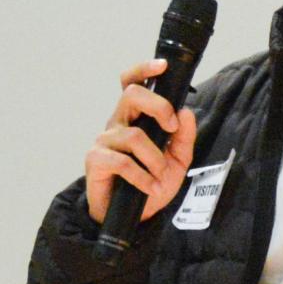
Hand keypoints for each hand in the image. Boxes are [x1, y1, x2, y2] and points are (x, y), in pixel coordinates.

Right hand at [85, 58, 198, 223]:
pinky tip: (150, 187)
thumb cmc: (151, 184)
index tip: (163, 66)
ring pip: (134, 136)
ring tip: (160, 177)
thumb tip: (187, 113)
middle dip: (158, 107)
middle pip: (132, 95)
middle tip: (171, 129)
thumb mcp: (177, 161)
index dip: (144, 70)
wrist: (132, 216)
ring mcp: (105, 140)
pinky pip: (123, 162)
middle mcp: (117, 123)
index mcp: (135, 118)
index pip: (132, 84)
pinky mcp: (96, 160)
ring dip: (155, 159)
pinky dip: (142, 177)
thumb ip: (184, 137)